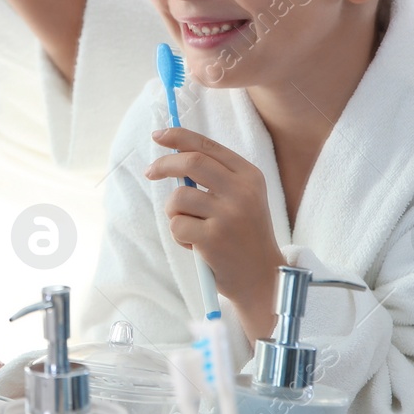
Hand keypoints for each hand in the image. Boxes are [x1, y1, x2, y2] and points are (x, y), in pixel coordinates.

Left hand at [145, 127, 282, 339]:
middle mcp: (242, 192)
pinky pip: (176, 226)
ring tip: (192, 229)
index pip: (208, 147)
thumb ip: (216, 177)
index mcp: (250, 177)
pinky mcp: (213, 238)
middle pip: (191, 162)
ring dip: (174, 213)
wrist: (263, 277)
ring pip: (178, 198)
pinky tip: (198, 247)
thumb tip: (174, 155)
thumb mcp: (242, 199)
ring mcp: (228, 215)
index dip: (179, 137)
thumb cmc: (244, 235)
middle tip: (149, 172)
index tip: (159, 135)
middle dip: (164, 164)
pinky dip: (180, 237)